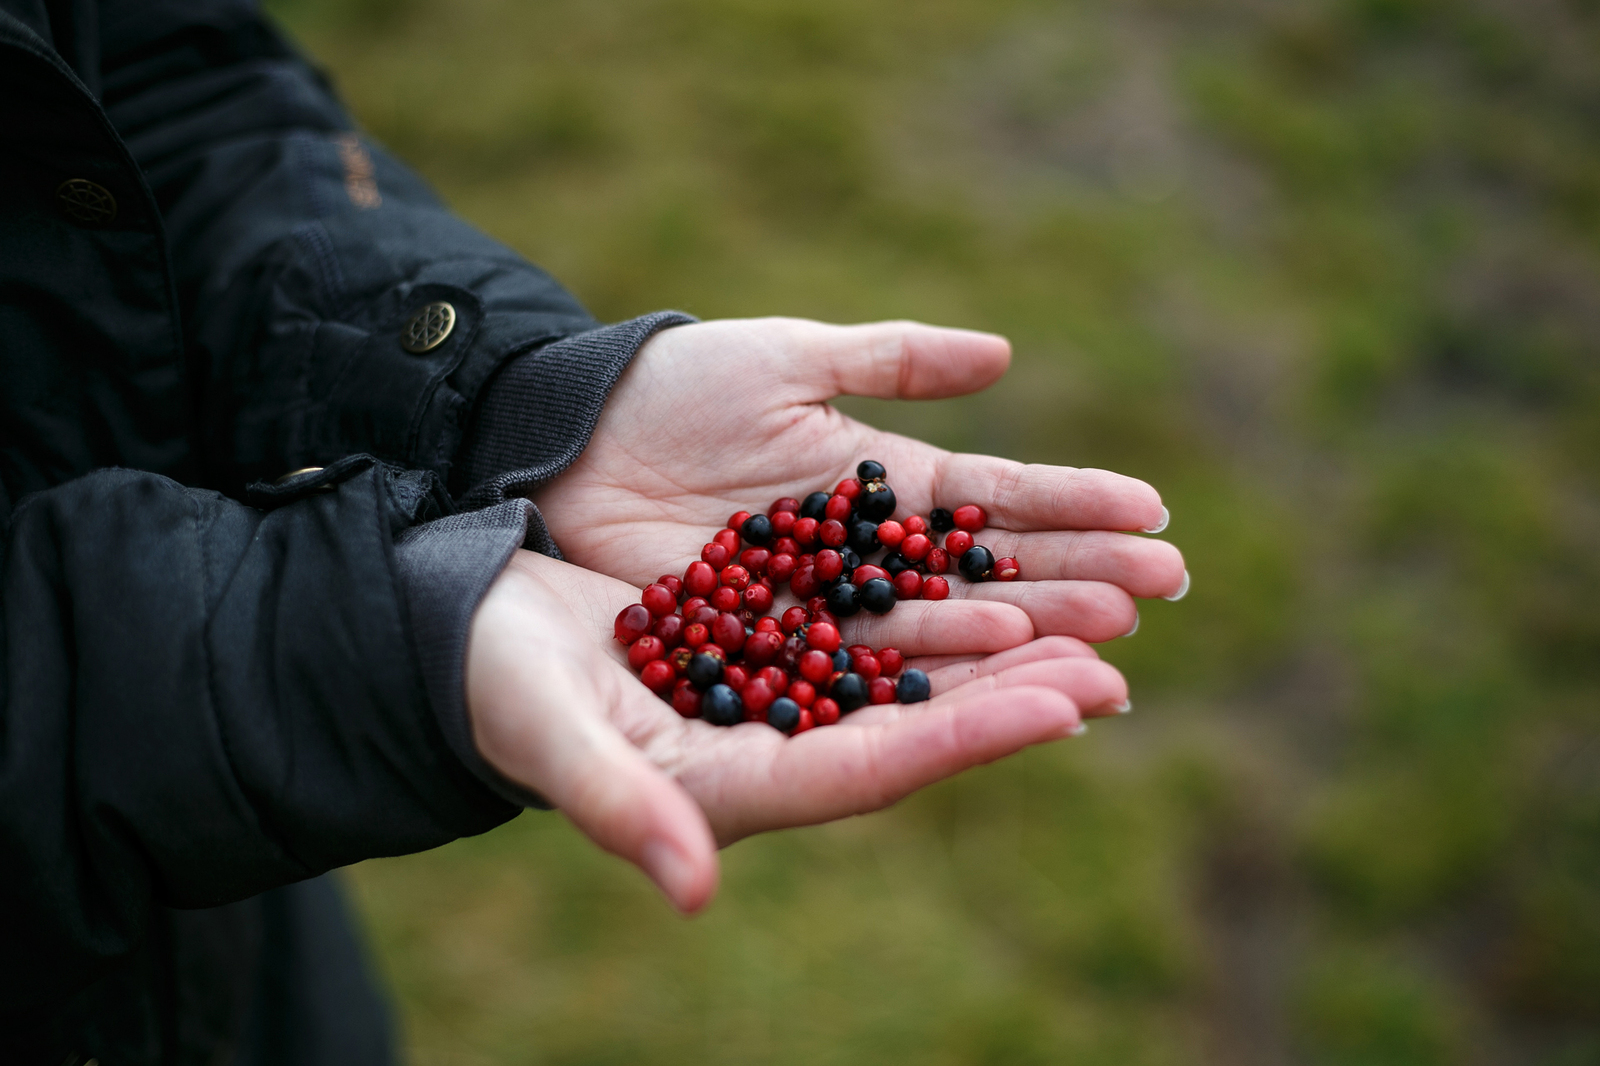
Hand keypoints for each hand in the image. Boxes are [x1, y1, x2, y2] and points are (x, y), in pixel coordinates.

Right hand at [465, 549, 1132, 913]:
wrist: (466, 620)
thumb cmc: (493, 686)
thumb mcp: (550, 733)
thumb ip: (619, 807)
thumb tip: (694, 894)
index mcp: (736, 781)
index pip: (871, 767)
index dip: (965, 739)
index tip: (1061, 708)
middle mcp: (779, 735)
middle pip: (917, 718)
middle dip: (1016, 695)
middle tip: (1117, 671)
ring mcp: (784, 675)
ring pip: (912, 658)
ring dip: (999, 638)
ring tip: (1091, 614)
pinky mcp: (777, 616)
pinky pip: (877, 603)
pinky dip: (941, 585)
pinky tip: (1000, 563)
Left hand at [534, 318, 1185, 645]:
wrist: (561, 440)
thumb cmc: (670, 387)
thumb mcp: (787, 357)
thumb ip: (890, 359)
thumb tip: (1004, 356)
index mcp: (879, 483)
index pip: (995, 499)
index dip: (1074, 507)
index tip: (1156, 518)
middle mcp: (865, 557)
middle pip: (987, 572)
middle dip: (1075, 581)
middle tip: (1162, 594)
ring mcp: (821, 608)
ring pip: (939, 631)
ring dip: (1024, 638)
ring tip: (1107, 650)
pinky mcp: (767, 652)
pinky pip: (858, 669)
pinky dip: (927, 680)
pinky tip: (995, 687)